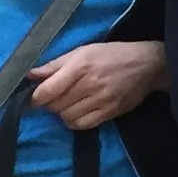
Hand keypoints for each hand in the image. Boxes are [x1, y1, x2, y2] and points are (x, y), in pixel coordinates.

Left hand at [27, 40, 166, 129]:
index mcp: (81, 66)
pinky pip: (83, 125)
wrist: (148, 65)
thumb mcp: (83, 51)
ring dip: (62, 113)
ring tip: (67, 104)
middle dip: (49, 103)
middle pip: (56, 105)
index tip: (34, 96)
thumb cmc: (112, 55)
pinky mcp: (111, 112)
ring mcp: (102, 100)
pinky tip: (77, 112)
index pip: (48, 90)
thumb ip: (55, 64)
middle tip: (54, 97)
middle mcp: (90, 84)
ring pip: (67, 117)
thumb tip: (29, 74)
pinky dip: (74, 121)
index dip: (36, 97)